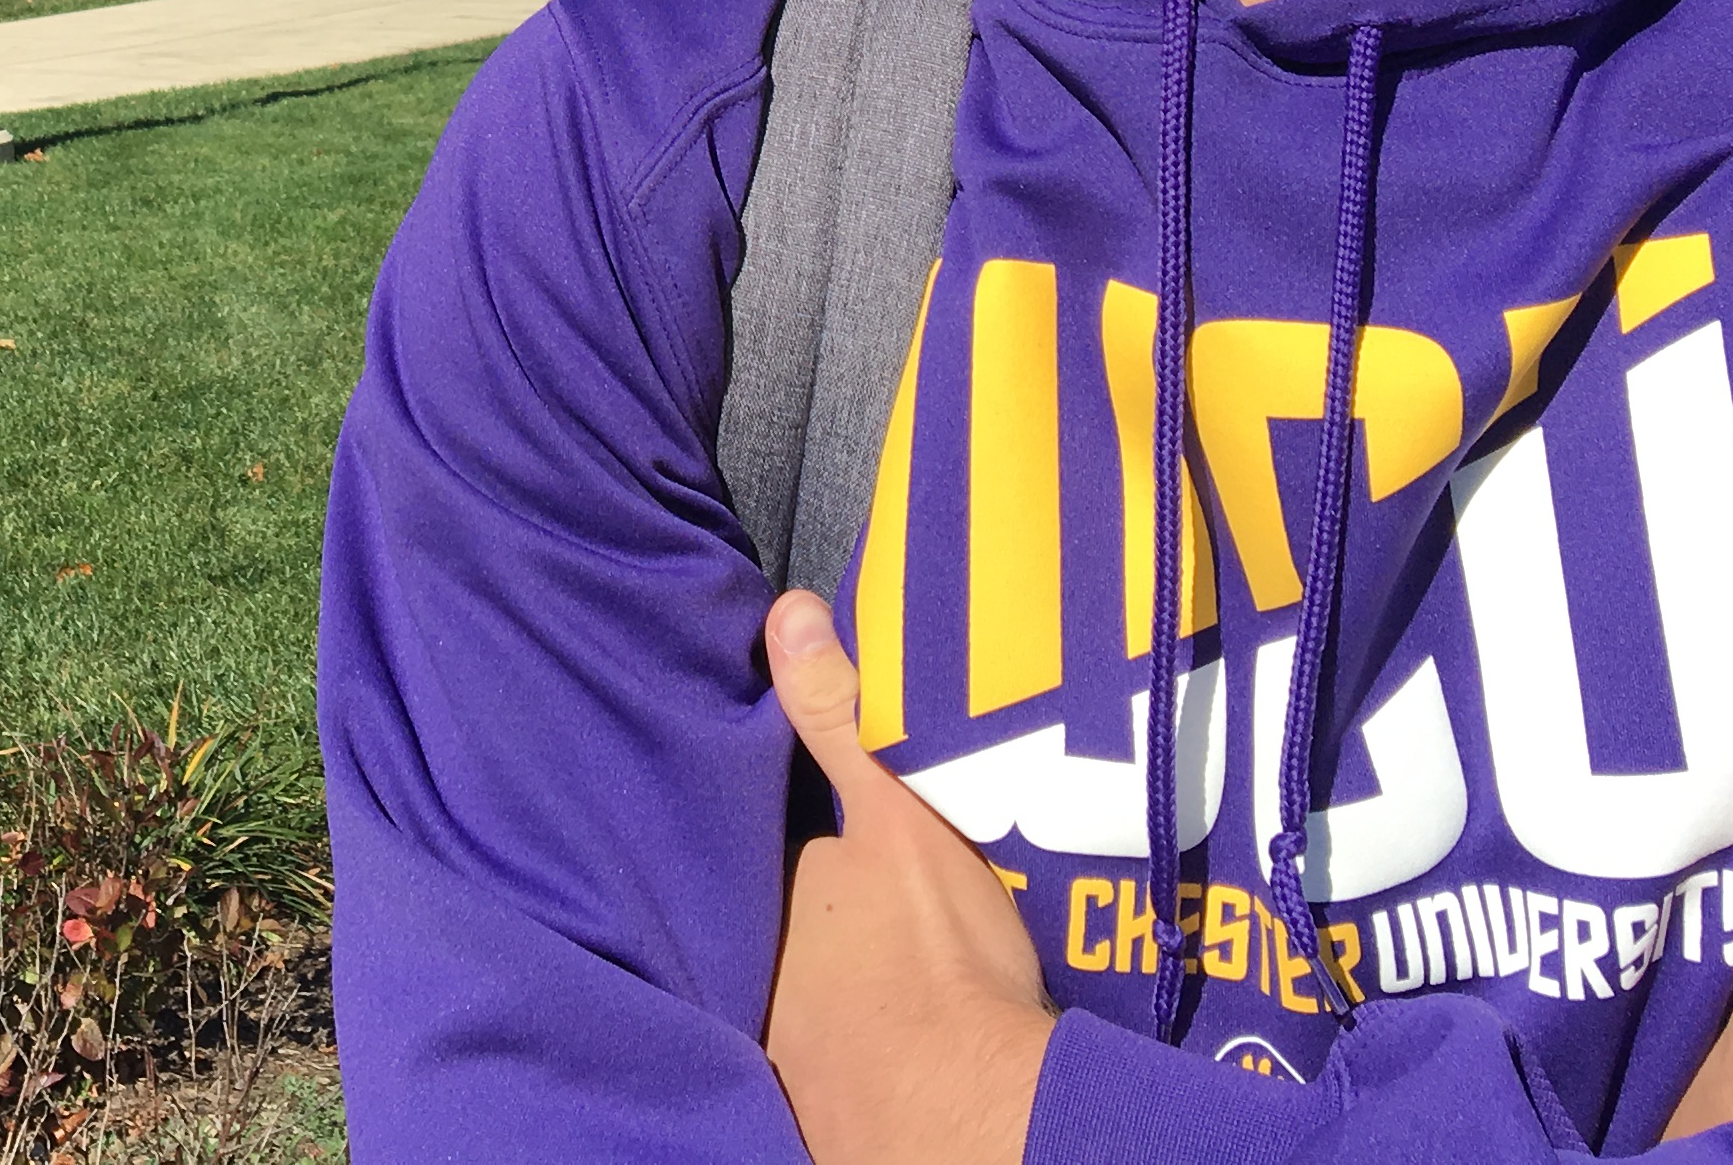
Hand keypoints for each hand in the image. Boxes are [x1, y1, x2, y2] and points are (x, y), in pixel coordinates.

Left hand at [762, 589, 1052, 1164]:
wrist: (971, 1117)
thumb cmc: (938, 960)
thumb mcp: (898, 821)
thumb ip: (839, 725)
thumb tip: (788, 616)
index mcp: (779, 902)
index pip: (787, 858)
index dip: (819, 850)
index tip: (856, 850)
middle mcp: (761, 979)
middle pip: (794, 929)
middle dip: (826, 923)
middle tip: (886, 926)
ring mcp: (789, 1052)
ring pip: (811, 998)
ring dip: (842, 989)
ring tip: (898, 985)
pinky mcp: (823, 1112)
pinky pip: (834, 1067)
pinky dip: (855, 1055)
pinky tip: (892, 1050)